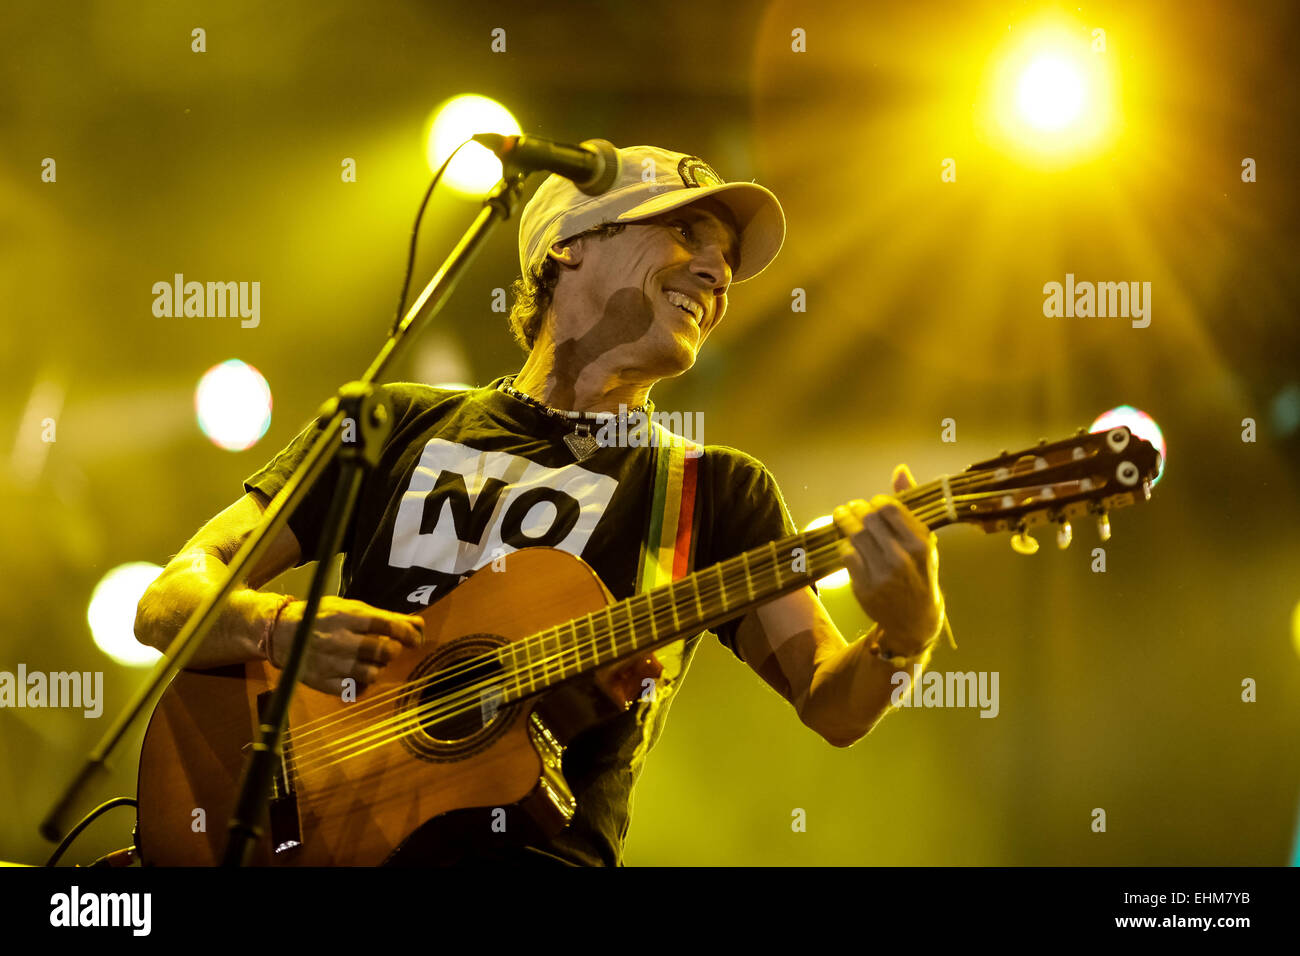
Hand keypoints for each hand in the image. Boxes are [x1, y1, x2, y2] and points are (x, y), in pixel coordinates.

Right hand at [268, 596, 423, 695]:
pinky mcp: (323, 682)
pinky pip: (354, 690)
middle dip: (392, 650)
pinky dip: (361, 684)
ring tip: (370, 661)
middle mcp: (339, 640)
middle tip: (388, 648)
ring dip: (378, 668)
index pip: (386, 625)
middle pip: (383, 651)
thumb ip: (386, 617)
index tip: (415, 640)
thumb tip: (419, 625)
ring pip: (372, 673)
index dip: (407, 633)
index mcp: (347, 616)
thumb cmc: (325, 617)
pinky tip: (356, 674)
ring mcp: (330, 663)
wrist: (282, 634)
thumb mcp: (352, 609)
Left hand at [833, 464, 943, 654]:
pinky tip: (847, 544)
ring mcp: (881, 574)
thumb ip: (908, 505)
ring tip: (842, 516)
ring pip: (854, 536)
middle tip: (851, 508)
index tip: (872, 504)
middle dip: (856, 509)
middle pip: (868, 519)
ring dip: (844, 522)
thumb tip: (899, 470)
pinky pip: (846, 556)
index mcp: (920, 544)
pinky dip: (844, 547)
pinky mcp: (864, 587)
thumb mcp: (924, 540)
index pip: (888, 508)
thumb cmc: (920, 572)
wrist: (915, 618)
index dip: (875, 502)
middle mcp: (901, 558)